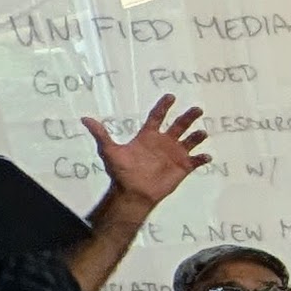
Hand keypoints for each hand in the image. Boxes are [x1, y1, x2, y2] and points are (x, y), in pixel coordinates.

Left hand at [84, 94, 209, 206]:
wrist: (133, 193)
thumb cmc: (122, 172)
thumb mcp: (109, 151)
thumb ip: (101, 134)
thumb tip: (84, 118)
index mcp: (148, 136)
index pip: (157, 117)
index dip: (163, 106)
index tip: (171, 96)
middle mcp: (164, 142)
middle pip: (179, 125)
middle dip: (188, 116)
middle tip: (197, 109)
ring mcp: (174, 155)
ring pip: (190, 141)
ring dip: (197, 136)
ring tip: (202, 133)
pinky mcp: (182, 168)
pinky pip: (196, 161)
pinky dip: (202, 158)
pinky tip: (206, 156)